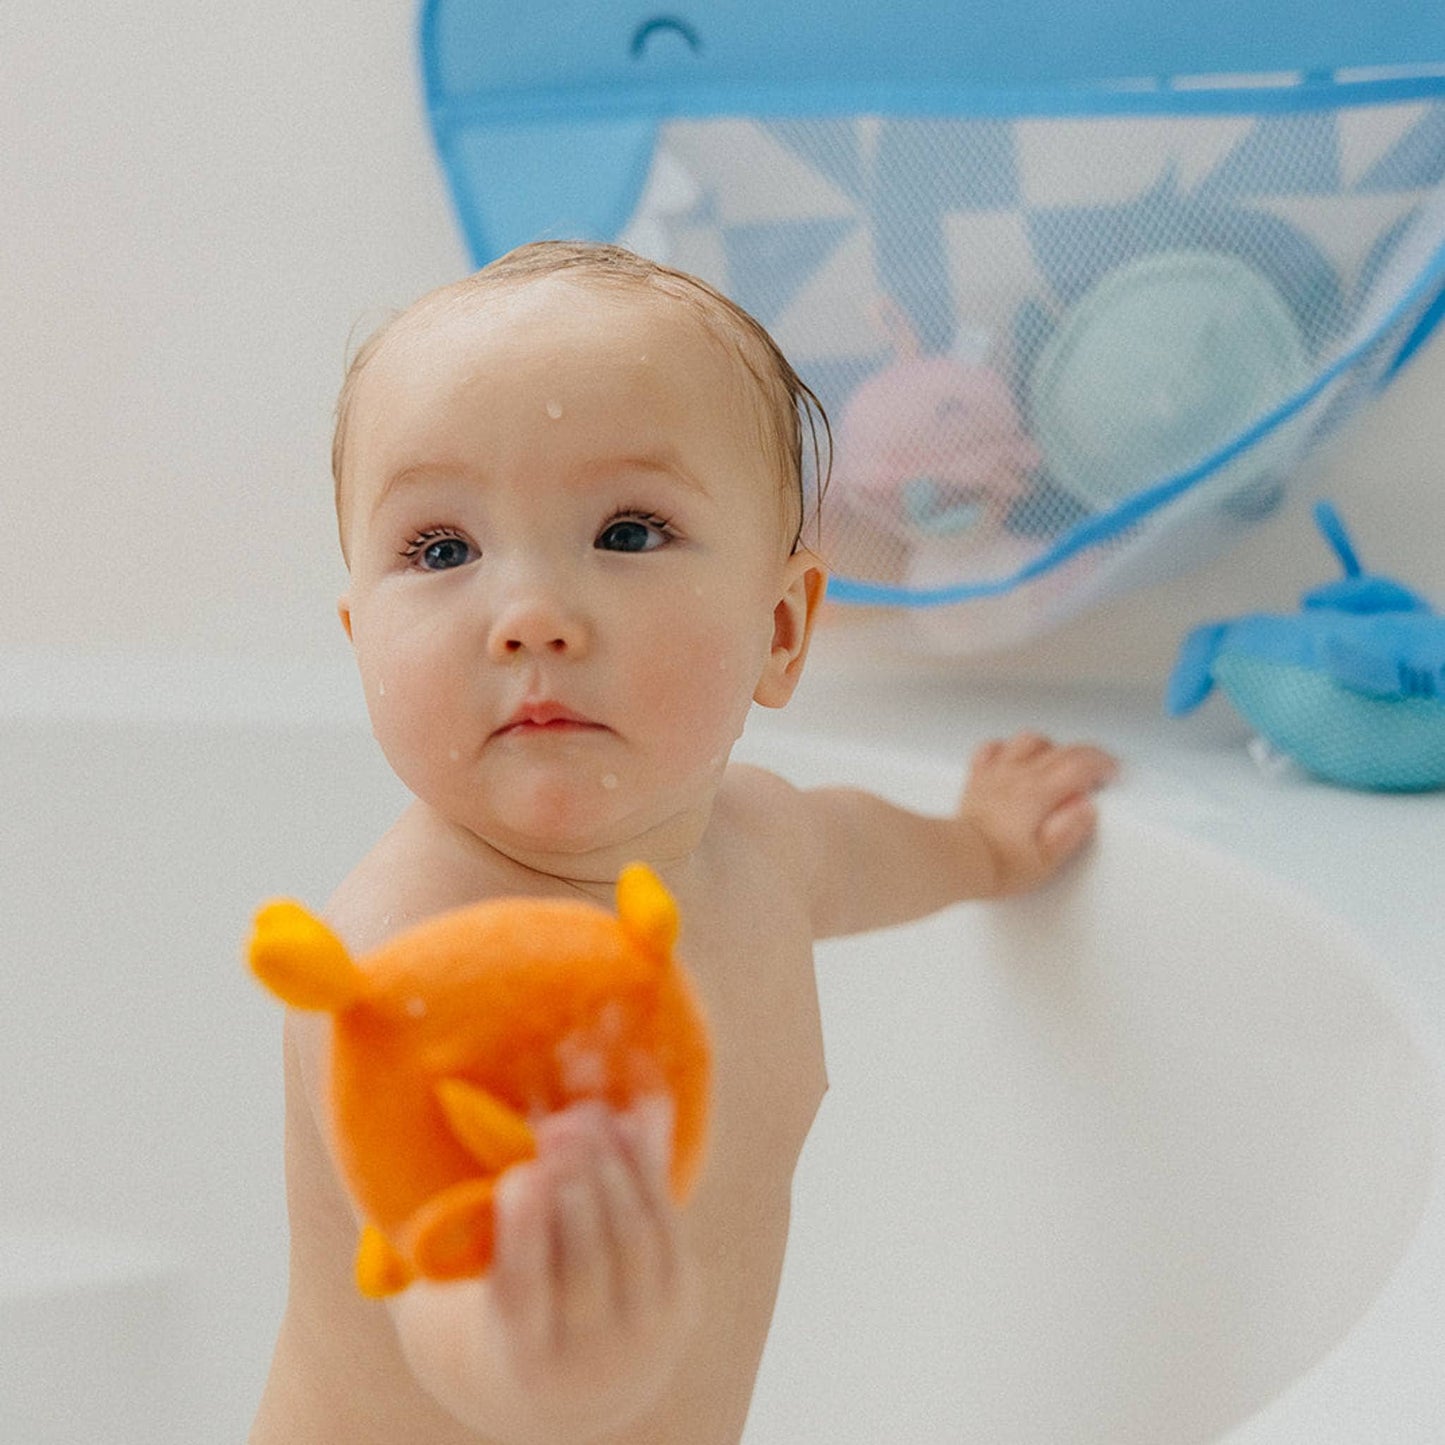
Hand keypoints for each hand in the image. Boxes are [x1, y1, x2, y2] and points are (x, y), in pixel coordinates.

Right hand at [396, 1097, 698, 1442]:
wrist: (580, 1381)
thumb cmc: (503, 1306)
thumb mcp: (469, 1288)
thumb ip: (445, 1226)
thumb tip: (385, 1156)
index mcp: (522, 1354)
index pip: (524, 1294)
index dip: (525, 1233)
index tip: (520, 1175)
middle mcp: (587, 1352)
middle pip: (588, 1259)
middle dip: (576, 1186)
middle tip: (557, 1127)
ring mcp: (640, 1326)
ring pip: (632, 1237)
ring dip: (612, 1166)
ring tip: (581, 1117)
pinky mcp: (679, 1297)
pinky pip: (666, 1223)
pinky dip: (646, 1167)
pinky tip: (623, 1122)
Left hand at [959, 732, 1117, 896]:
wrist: (954, 861)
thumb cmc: (996, 865)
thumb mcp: (1045, 861)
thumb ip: (1070, 831)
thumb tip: (1086, 808)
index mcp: (1038, 794)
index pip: (1079, 764)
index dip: (1102, 764)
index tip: (1111, 772)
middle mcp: (1018, 776)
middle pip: (1060, 750)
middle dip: (1086, 755)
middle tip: (1095, 770)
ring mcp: (996, 774)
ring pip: (1028, 741)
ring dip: (1050, 747)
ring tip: (1058, 763)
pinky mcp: (977, 778)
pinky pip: (992, 748)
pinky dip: (1008, 748)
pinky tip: (1014, 758)